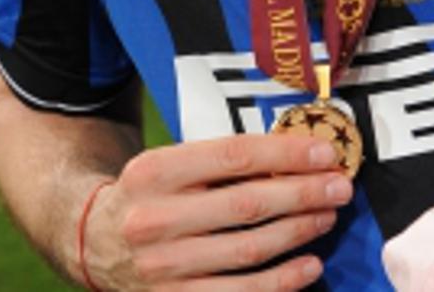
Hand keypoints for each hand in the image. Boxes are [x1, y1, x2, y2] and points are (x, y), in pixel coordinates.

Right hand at [82, 134, 353, 289]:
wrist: (92, 243)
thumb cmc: (153, 195)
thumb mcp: (173, 165)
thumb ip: (226, 160)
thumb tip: (300, 157)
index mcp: (155, 171)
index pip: (235, 156)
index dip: (287, 154)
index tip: (326, 154)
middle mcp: (154, 219)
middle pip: (248, 204)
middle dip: (305, 194)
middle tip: (340, 186)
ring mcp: (163, 267)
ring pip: (249, 249)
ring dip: (299, 232)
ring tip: (328, 216)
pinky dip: (283, 280)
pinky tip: (310, 264)